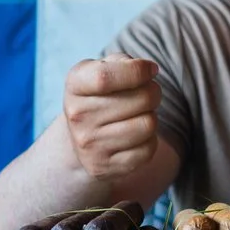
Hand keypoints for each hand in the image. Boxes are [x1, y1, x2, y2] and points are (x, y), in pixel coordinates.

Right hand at [62, 55, 160, 182]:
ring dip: (151, 116)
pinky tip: (135, 135)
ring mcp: (89, 145)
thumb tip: (147, 70)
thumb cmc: (101, 94)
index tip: (151, 70)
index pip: (105, 77)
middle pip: (141, 98)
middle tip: (147, 94)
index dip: (137, 71)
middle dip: (153, 92)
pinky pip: (147, 150)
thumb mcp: (102, 69)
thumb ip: (122, 62)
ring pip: (148, 125)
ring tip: (139, 114)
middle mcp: (78, 116)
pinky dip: (149, 140)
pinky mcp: (104, 167)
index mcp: (75, 85)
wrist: (81, 138)